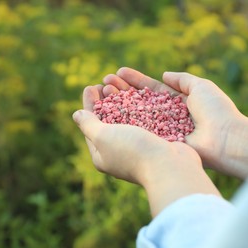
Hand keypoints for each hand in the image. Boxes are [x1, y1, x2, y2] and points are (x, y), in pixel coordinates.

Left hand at [73, 84, 219, 215]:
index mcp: (103, 155)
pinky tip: (139, 91)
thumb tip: (77, 115)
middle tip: (106, 82)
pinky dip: (139, 103)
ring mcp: (139, 146)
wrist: (170, 165)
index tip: (90, 87)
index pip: (90, 127)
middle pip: (109, 120)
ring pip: (127, 116)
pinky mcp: (155, 139)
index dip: (89, 105)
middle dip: (106, 99)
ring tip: (120, 82)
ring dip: (122, 98)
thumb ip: (88, 125)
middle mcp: (120, 151)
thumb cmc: (132, 151)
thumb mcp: (103, 137)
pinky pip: (144, 117)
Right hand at [103, 67, 247, 178]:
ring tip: (102, 93)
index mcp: (177, 102)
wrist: (224, 139)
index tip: (118, 73)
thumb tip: (164, 75)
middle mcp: (167, 117)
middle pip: (140, 102)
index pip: (151, 89)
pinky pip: (140, 132)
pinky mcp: (159, 144)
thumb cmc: (215, 111)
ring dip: (119, 104)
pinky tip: (110, 113)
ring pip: (136, 116)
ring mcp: (162, 131)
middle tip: (104, 83)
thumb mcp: (201, 86)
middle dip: (122, 91)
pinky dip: (125, 123)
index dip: (135, 81)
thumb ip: (182, 79)